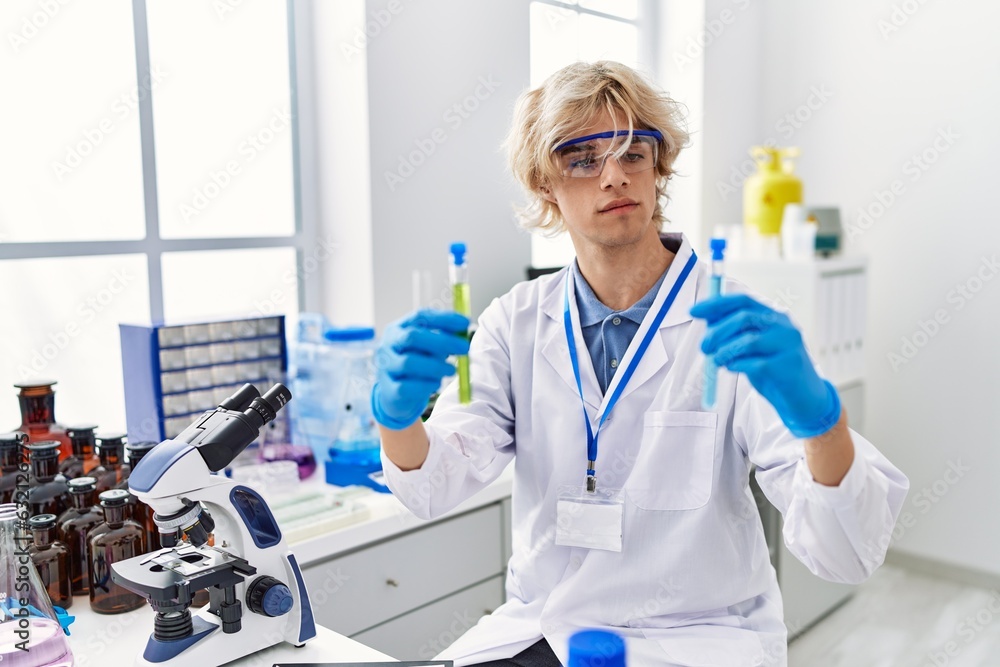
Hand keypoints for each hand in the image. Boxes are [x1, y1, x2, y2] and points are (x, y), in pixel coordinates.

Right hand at [371, 309, 470, 429]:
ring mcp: (385, 367)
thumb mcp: (428, 349)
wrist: (397, 396)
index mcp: (398, 329)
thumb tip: (463, 331)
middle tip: (465, 348)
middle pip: (412, 337)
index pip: (420, 316)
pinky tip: (435, 384)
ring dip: (435, 366)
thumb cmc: (417, 366)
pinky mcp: (388, 390)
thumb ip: (442, 340)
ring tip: (451, 370)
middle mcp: (387, 345)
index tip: (465, 323)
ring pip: (409, 363)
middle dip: (442, 341)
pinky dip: (425, 385)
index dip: (444, 318)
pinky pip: (406, 387)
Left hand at [690, 294, 840, 437]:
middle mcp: (784, 325)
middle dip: (717, 332)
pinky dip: (737, 365)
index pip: (743, 300)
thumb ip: (734, 332)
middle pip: (743, 318)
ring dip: (725, 351)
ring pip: (748, 341)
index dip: (716, 304)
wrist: (802, 397)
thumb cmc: (772, 368)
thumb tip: (706, 319)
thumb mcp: (752, 346)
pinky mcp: (788, 366)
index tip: (693, 311)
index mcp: (774, 315)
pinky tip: (733, 369)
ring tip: (717, 361)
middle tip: (703, 347)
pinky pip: (755, 363)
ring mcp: (788, 345)